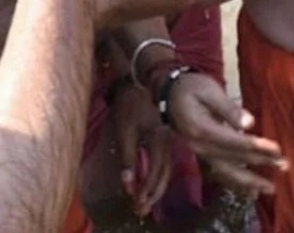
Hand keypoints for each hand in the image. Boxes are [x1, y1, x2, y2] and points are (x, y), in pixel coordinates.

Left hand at [110, 84, 172, 216]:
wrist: (136, 82)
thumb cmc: (128, 106)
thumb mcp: (124, 133)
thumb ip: (128, 159)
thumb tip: (129, 185)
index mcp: (160, 140)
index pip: (156, 173)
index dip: (147, 191)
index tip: (137, 205)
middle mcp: (169, 141)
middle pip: (164, 174)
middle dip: (153, 194)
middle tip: (142, 211)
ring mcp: (169, 138)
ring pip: (166, 169)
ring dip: (156, 187)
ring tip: (147, 202)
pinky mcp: (165, 136)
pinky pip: (165, 160)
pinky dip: (158, 174)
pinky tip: (152, 182)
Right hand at [165, 73, 286, 199]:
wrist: (168, 93)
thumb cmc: (191, 87)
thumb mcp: (210, 90)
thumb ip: (229, 109)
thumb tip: (249, 124)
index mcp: (200, 129)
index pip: (233, 143)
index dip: (255, 147)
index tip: (277, 149)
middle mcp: (199, 147)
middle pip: (232, 161)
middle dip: (258, 165)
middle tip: (284, 167)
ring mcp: (199, 153)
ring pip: (226, 172)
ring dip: (249, 181)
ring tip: (270, 189)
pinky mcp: (202, 155)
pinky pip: (220, 172)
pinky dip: (237, 182)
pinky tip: (252, 190)